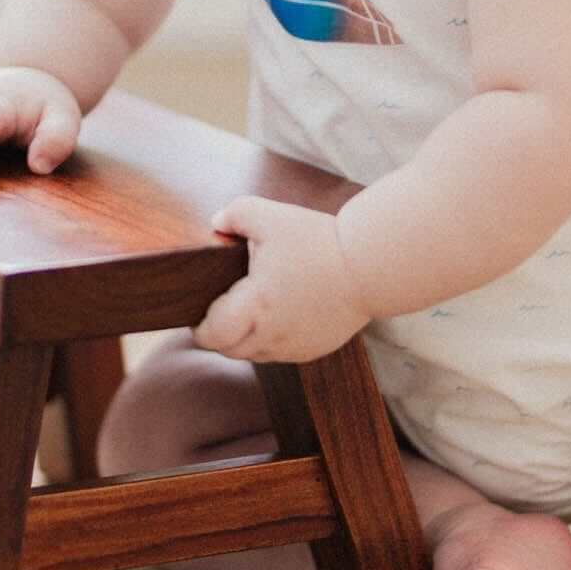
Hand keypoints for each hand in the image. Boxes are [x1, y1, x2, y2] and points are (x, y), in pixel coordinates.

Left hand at [194, 196, 369, 363]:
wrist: (370, 266)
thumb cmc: (319, 241)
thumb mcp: (270, 216)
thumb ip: (235, 215)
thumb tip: (216, 222)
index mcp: (255, 306)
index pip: (211, 335)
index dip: (200, 325)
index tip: (200, 309)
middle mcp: (271, 335)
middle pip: (229, 349)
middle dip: (220, 332)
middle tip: (223, 306)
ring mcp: (294, 347)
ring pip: (254, 354)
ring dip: (246, 337)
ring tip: (252, 308)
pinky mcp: (314, 350)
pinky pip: (280, 353)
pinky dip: (272, 339)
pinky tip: (280, 313)